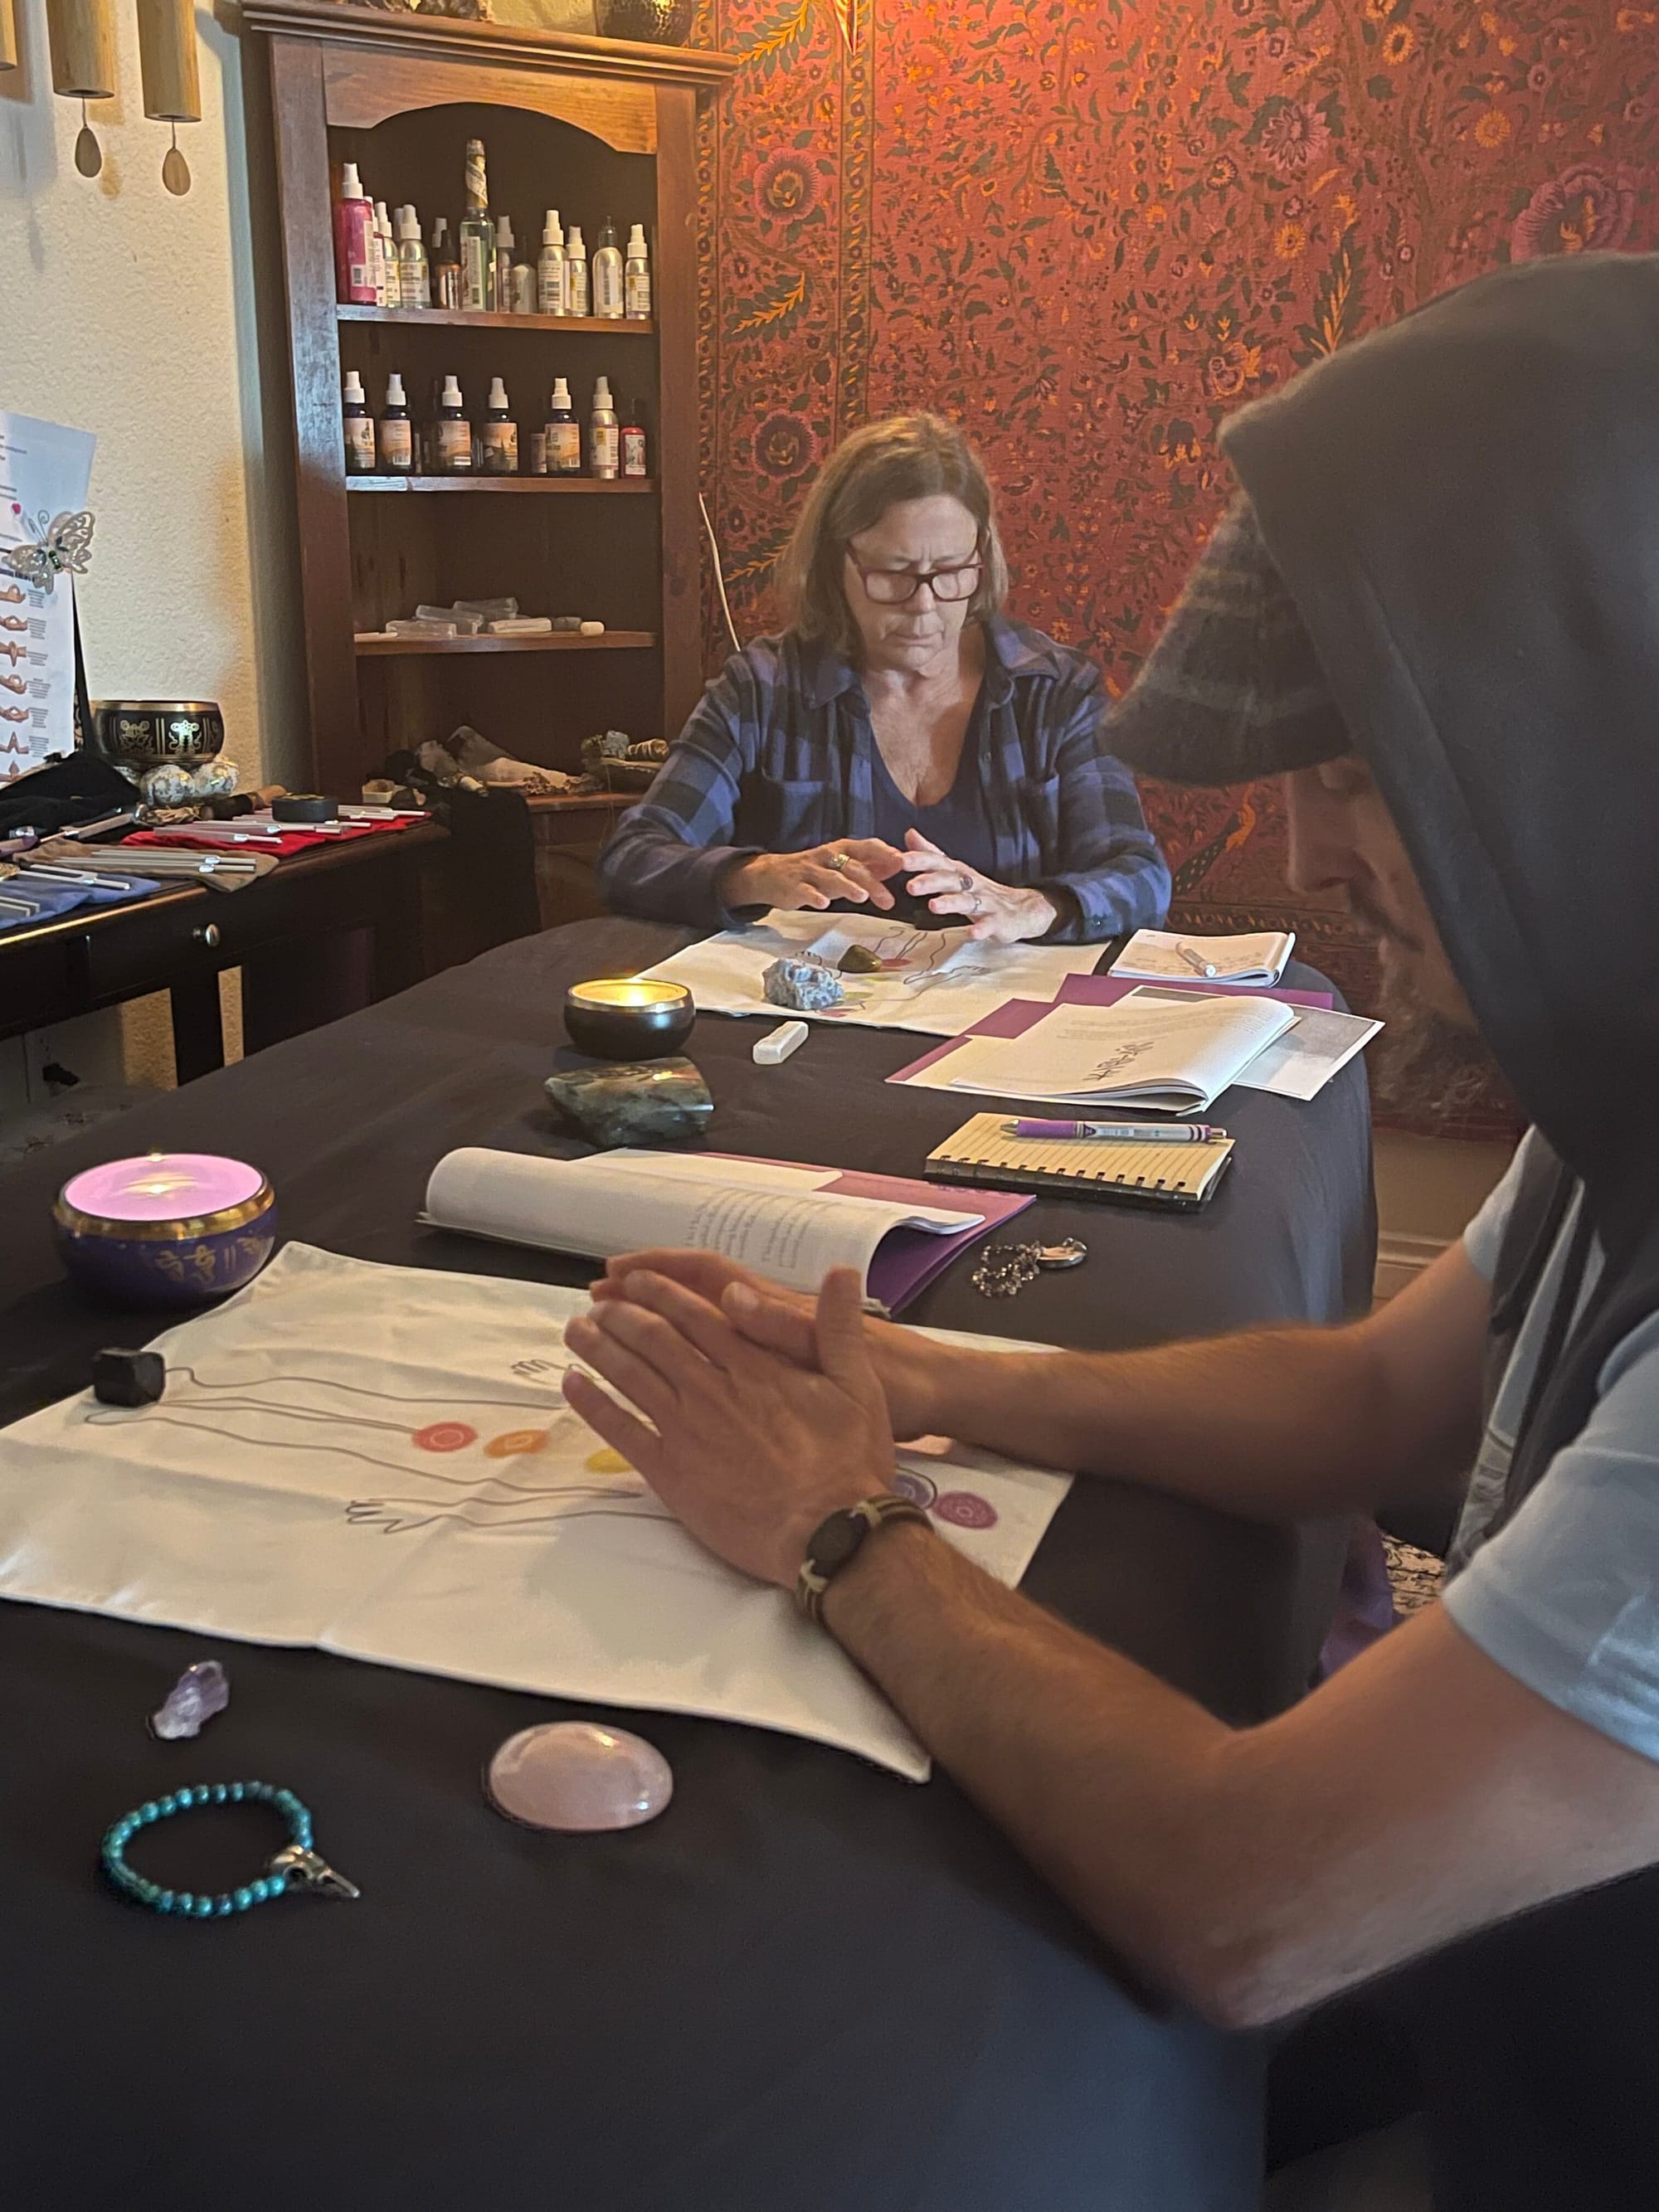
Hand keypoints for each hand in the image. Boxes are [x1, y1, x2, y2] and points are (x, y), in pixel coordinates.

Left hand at [563, 1268, 895, 1586]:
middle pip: (655, 1339)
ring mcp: (686, 1430)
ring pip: (631, 1375)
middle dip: (622, 1314)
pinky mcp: (671, 1472)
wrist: (828, 1532)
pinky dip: (592, 1404)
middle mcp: (713, 1389)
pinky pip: (621, 1430)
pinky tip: (572, 1385)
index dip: (663, 1293)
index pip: (698, 1315)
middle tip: (598, 1300)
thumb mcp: (859, 1385)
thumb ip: (840, 1326)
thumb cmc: (848, 1463)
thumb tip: (841, 1271)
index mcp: (755, 1365)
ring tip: (576, 1329)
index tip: (638, 1279)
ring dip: (598, 1348)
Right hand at [722, 838, 903, 913]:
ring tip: (862, 896)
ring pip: (831, 877)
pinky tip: (824, 904)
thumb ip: (868, 866)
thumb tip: (897, 864)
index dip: (884, 853)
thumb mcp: (842, 866)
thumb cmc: (812, 871)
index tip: (903, 862)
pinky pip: (806, 890)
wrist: (771, 875)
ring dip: (847, 886)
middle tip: (888, 899)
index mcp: (841, 850)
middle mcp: (827, 857)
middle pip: (852, 867)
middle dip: (872, 881)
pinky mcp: (794, 886)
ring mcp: (810, 871)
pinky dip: (815, 896)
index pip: (866, 847)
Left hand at [896, 832, 1056, 943]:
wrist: (1020, 909)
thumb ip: (932, 854)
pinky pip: (988, 925)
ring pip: (966, 901)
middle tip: (911, 886)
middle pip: (950, 880)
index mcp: (959, 873)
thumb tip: (909, 834)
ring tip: (933, 906)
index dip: (920, 860)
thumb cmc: (981, 891)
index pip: (938, 862)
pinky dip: (981, 929)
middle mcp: (971, 885)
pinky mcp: (997, 922)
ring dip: (950, 903)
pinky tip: (971, 933)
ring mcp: (985, 903)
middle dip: (930, 881)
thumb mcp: (955, 870)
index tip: (900, 860)